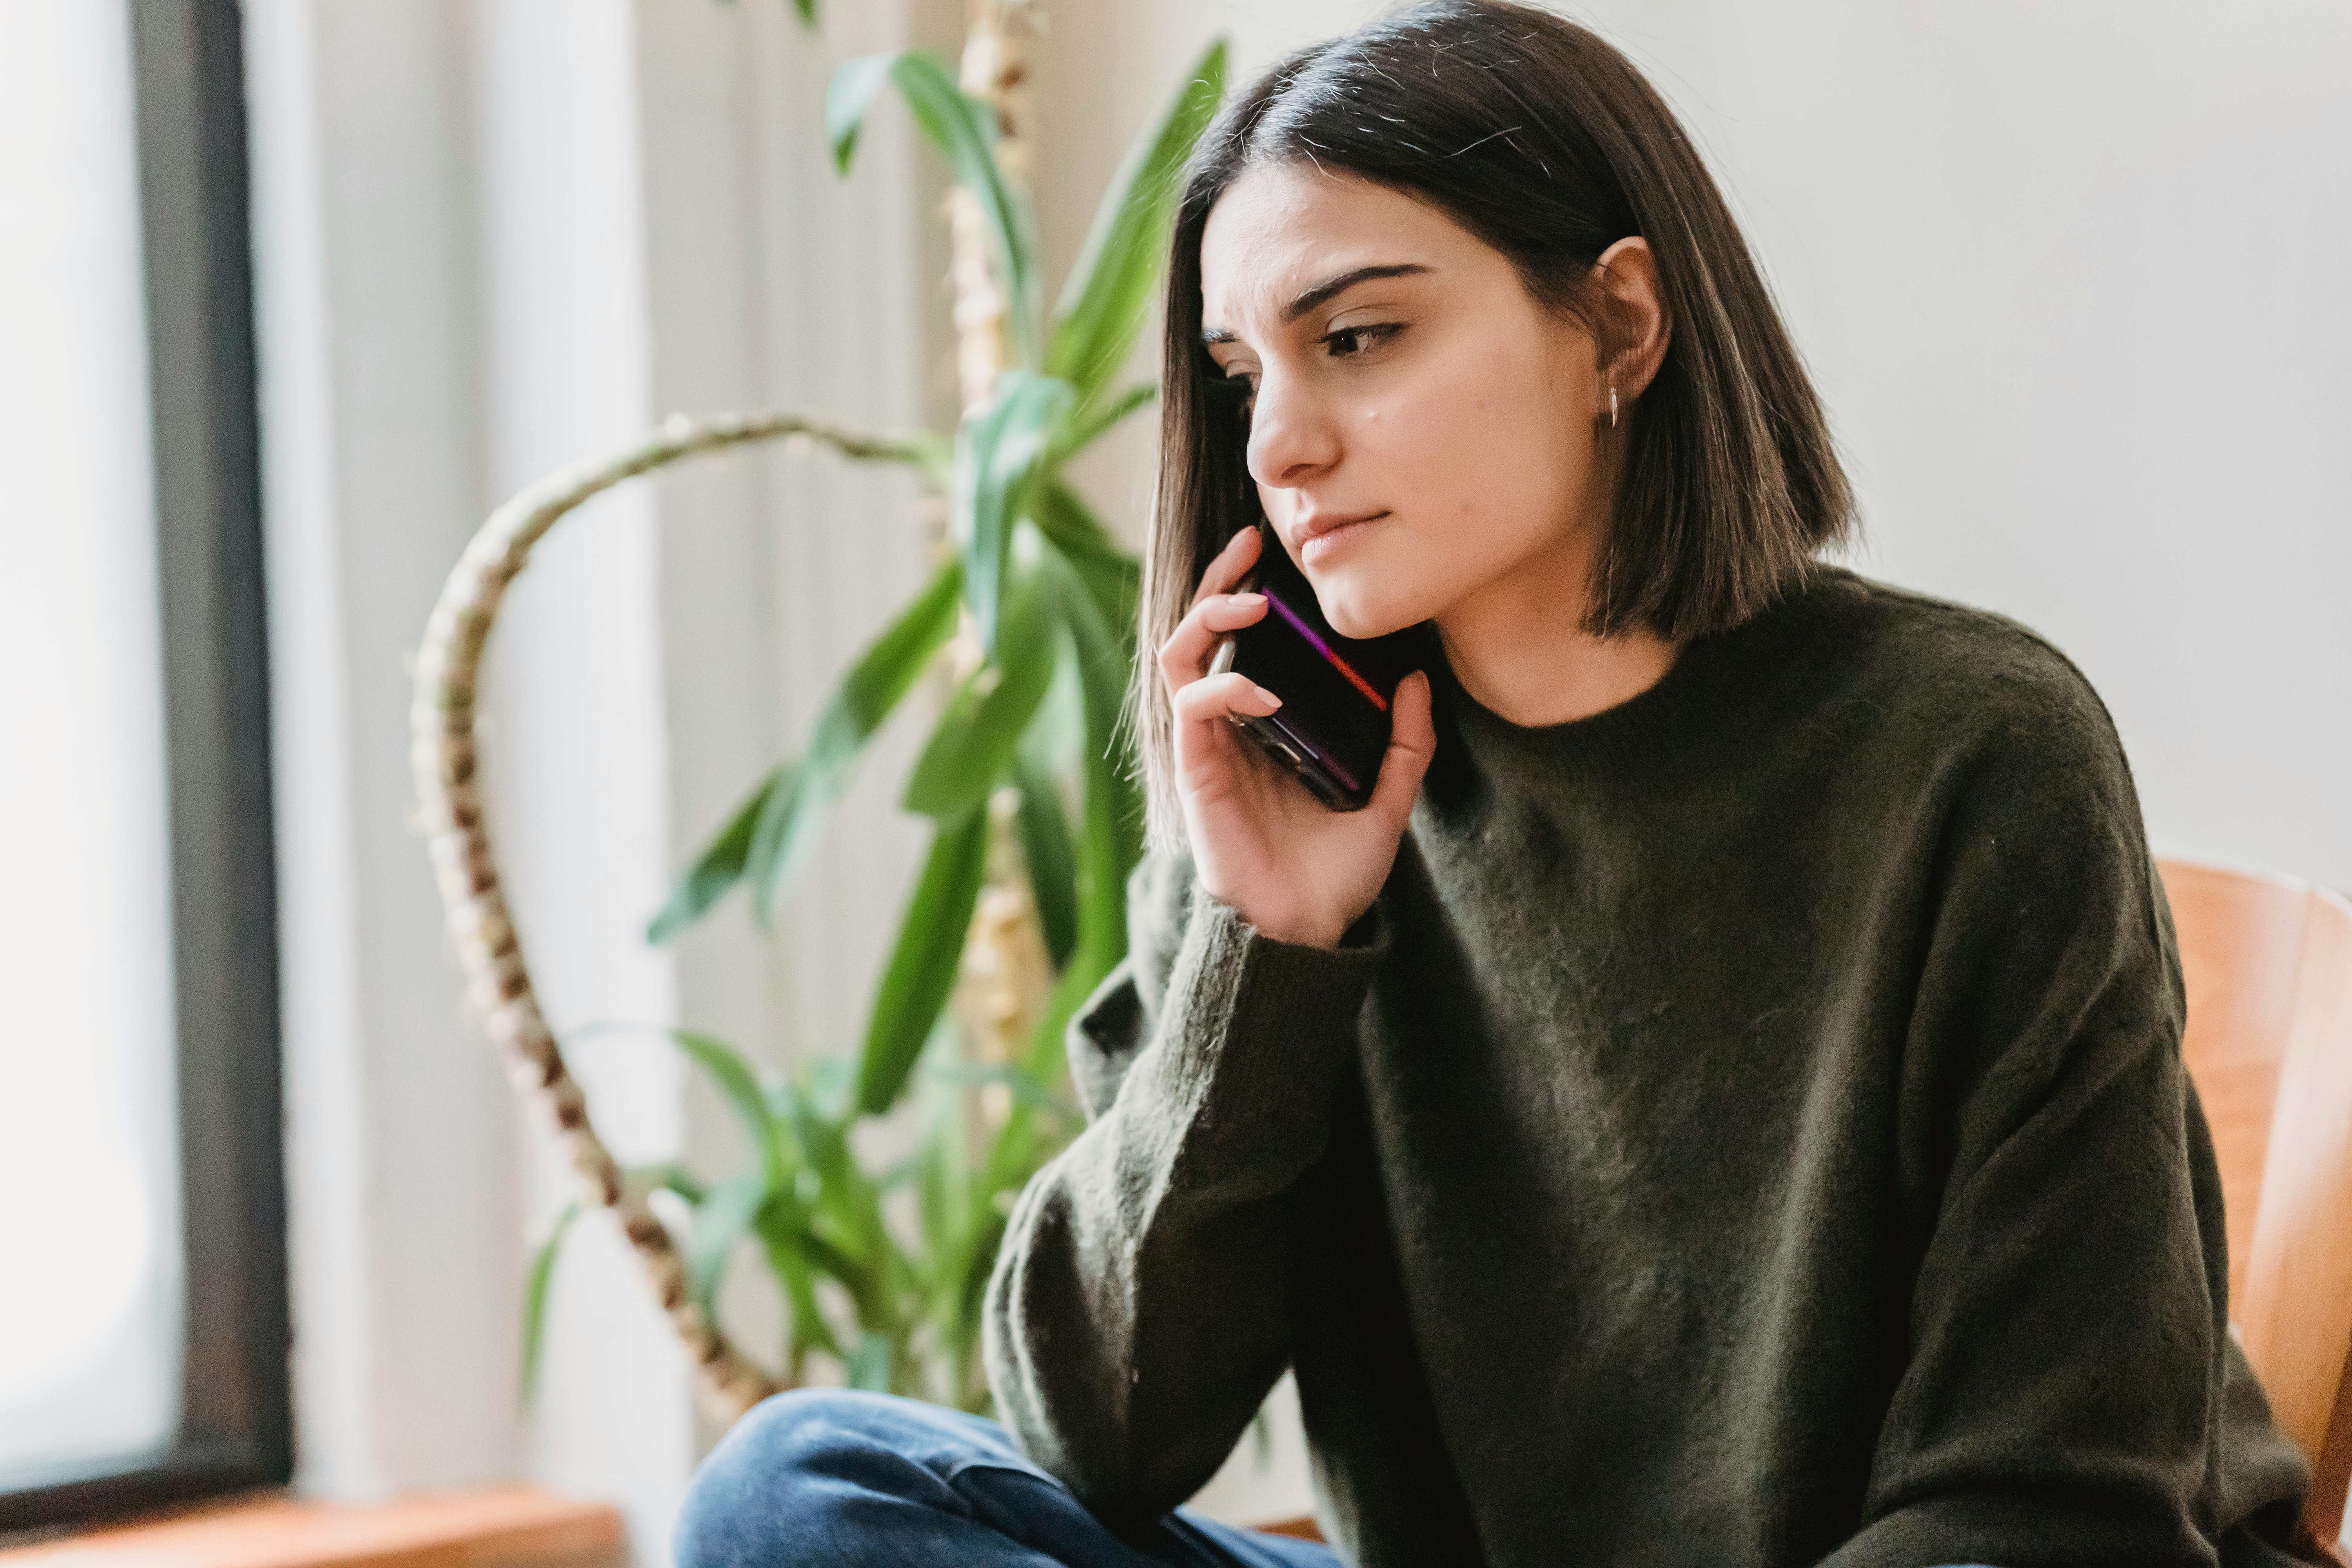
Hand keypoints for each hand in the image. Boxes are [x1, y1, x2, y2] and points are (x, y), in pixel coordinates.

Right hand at [1156, 526, 1436, 949]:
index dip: (1249, 593)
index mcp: (1266, 726)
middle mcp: (1230, 728)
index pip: (1242, 643)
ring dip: (1209, 618)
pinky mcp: (1196, 771)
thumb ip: (1405, 746)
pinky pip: (1194, 708)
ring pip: (1180, 657)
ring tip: (1250, 603)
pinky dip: (1224, 687)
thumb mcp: (1387, 801)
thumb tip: (1418, 681)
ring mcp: (1208, 746)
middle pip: (1200, 632)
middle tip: (1250, 546)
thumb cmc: (1333, 874)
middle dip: (1218, 581)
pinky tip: (1264, 692)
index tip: (1276, 557)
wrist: (1305, 931)